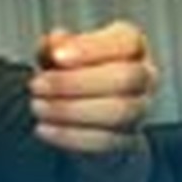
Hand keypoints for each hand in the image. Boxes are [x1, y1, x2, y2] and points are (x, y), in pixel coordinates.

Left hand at [30, 21, 157, 154]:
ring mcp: (141, 110)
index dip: (92, 49)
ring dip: (71, 110)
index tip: (56, 56)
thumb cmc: (72, 74)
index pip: (128, 41)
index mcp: (132, 47)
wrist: (82, 115)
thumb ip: (55, 45)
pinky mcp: (131, 140)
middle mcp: (145, 77)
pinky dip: (71, 136)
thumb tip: (55, 42)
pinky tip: (44, 129)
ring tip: (38, 106)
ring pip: (120, 112)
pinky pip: (108, 141)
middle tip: (36, 85)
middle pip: (127, 78)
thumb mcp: (59, 53)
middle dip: (76, 82)